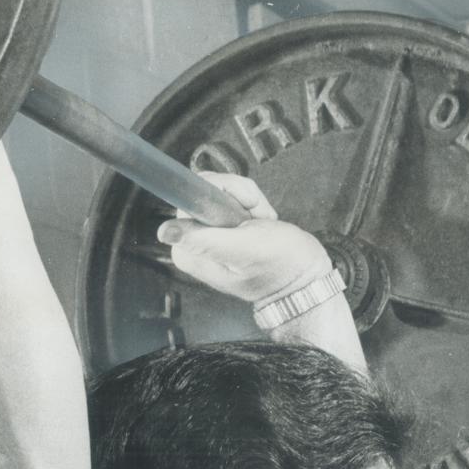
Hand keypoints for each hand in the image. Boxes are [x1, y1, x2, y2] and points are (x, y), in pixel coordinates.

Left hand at [156, 173, 332, 303]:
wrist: (304, 279)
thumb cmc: (280, 266)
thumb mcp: (244, 250)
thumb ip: (205, 240)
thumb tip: (164, 231)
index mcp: (189, 251)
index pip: (190, 197)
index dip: (220, 193)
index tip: (241, 211)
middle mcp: (192, 243)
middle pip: (205, 190)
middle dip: (237, 197)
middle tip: (256, 220)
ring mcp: (207, 235)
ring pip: (221, 191)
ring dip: (250, 202)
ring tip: (262, 224)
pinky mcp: (223, 228)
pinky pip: (232, 199)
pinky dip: (253, 206)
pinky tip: (263, 223)